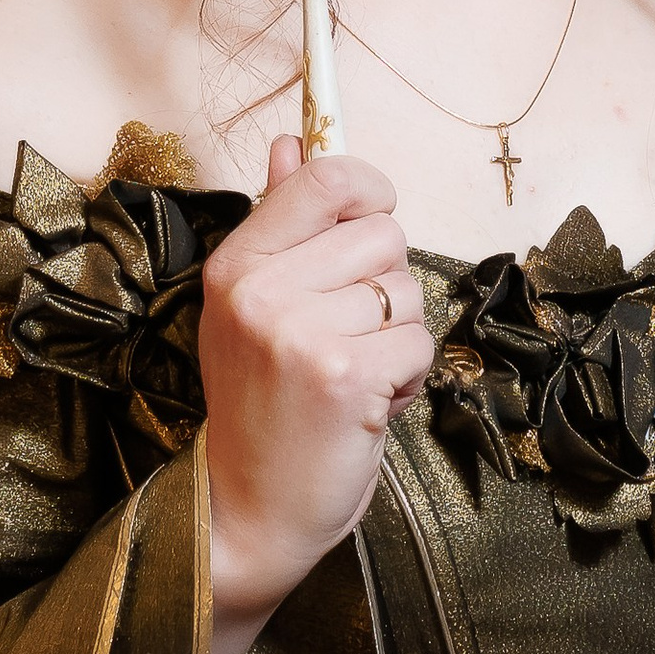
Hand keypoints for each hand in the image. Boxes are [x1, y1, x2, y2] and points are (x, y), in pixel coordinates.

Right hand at [198, 135, 432, 619]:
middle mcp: (261, 290)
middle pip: (384, 233)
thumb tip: (293, 142)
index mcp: (236, 264)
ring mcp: (300, 333)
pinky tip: (368, 404)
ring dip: (397, 337)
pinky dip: (407, 378)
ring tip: (351, 374)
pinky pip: (418, 343)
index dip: (369, 190)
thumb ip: (280, 222)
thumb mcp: (252, 308)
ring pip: (408, 291)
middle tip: (348, 334)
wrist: (245, 511)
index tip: (372, 217)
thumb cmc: (261, 408)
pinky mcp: (345, 377)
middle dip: (386, 285)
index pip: (326, 176)